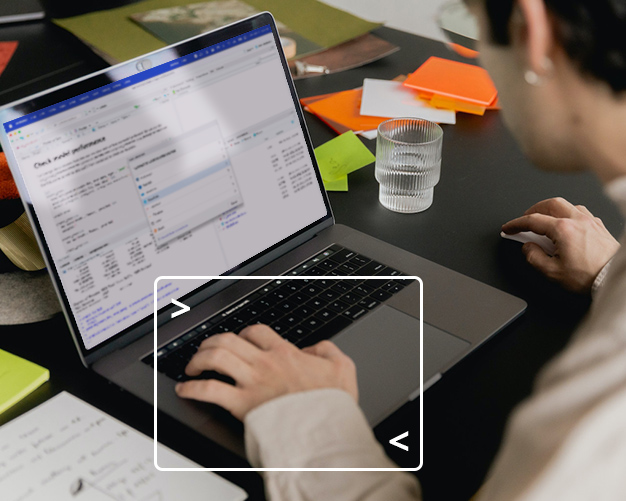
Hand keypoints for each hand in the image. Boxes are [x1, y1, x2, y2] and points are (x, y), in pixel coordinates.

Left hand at [175, 324, 357, 419]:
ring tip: (193, 366)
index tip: (239, 340)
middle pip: (228, 339)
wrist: (325, 430)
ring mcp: (251, 383)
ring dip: (198, 359)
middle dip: (212, 342)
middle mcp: (264, 363)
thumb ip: (327, 351)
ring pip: (215, 357)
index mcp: (285, 353)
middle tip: (206, 350)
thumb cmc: (332, 404)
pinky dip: (193, 388)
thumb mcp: (343, 368)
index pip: (255, 331)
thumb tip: (315, 348)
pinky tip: (186, 389)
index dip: (243, 332)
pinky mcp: (242, 405)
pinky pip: (209, 390)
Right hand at [502, 197, 619, 293]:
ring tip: (544, 219)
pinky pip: (580, 211)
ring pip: (566, 205)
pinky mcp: (599, 227)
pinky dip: (568, 214)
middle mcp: (577, 220)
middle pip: (550, 204)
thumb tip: (528, 248)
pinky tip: (566, 224)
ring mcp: (590, 221)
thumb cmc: (589, 276)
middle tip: (524, 219)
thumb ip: (534, 258)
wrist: (613, 278)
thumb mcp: (552, 272)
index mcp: (563, 230)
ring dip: (551, 209)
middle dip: (533, 209)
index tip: (508, 228)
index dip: (516, 224)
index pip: (532, 221)